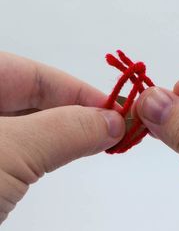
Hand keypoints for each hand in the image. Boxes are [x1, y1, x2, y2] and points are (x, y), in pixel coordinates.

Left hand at [0, 52, 124, 223]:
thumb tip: (113, 123)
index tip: (115, 110)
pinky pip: (18, 148)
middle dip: (74, 113)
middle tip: (112, 130)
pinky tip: (63, 155)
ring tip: (98, 142)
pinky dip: (44, 152)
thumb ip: (63, 131)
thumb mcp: (12, 151)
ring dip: (62, 134)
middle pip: (30, 99)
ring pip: (26, 126)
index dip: (77, 90)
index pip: (32, 75)